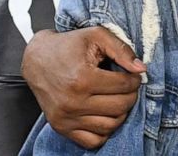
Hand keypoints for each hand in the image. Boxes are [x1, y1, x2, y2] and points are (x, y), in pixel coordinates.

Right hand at [22, 28, 145, 149]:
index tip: (133, 75)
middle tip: (128, 87)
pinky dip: (104, 131)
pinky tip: (105, 114)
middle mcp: (73, 102)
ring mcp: (66, 118)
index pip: (124, 86)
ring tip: (117, 99)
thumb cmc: (67, 46)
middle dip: (131, 95)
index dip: (135, 79)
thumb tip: (141, 69)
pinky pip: (92, 141)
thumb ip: (121, 49)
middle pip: (120, 107)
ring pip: (110, 126)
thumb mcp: (96, 35)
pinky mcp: (61, 127)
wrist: (36, 59)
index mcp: (82, 79)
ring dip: (120, 113)